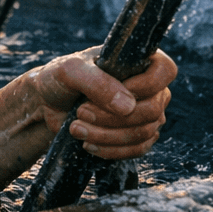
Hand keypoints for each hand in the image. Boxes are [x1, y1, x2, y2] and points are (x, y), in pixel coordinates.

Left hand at [30, 48, 174, 159]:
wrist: (47, 103)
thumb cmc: (60, 79)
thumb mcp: (70, 71)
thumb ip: (97, 82)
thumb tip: (128, 107)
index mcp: (139, 61)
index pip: (165, 71)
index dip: (144, 85)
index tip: (114, 91)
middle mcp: (150, 87)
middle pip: (153, 110)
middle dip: (112, 117)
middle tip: (81, 112)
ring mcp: (146, 113)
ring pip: (144, 132)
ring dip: (107, 135)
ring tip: (76, 128)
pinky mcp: (137, 136)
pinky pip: (137, 149)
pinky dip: (111, 149)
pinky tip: (88, 143)